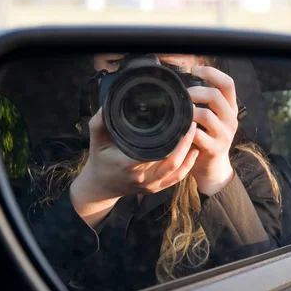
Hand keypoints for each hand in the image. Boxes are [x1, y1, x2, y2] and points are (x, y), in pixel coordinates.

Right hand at [69, 110, 198, 226]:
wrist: (100, 187)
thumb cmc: (99, 160)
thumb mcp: (96, 140)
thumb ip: (100, 122)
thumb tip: (109, 102)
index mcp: (128, 163)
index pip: (155, 150)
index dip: (172, 137)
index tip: (180, 121)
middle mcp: (142, 176)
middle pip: (172, 160)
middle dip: (185, 142)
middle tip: (191, 123)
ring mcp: (150, 185)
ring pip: (177, 170)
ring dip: (189, 152)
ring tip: (194, 134)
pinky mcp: (156, 188)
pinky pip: (177, 178)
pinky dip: (188, 165)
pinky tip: (194, 151)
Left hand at [188, 66, 238, 195]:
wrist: (213, 169)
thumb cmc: (207, 140)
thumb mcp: (213, 119)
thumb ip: (206, 103)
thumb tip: (185, 83)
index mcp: (231, 109)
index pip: (228, 83)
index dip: (212, 73)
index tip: (195, 70)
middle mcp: (231, 120)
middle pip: (215, 95)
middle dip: (195, 92)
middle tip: (182, 96)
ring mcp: (224, 135)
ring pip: (206, 114)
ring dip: (189, 111)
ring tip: (180, 114)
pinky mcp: (214, 149)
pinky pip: (198, 135)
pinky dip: (187, 131)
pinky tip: (180, 130)